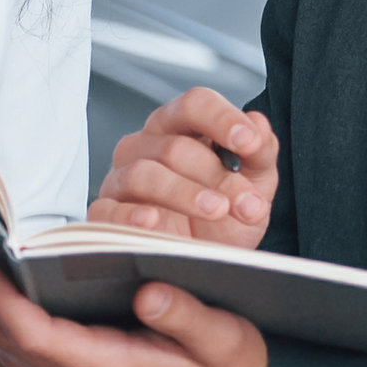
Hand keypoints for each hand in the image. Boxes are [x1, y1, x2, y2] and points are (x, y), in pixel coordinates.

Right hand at [90, 87, 277, 245]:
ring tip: (216, 211)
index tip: (248, 142)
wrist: (205, 261)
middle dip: (217, 176)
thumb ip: (260, 154)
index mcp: (181, 127)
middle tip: (247, 202)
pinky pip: (107, 209)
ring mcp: (122, 179)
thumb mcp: (254, 185)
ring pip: (143, 174)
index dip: (221, 119)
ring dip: (184, 194)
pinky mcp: (106, 213)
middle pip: (174, 147)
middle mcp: (146, 146)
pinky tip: (153, 222)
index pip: (195, 104)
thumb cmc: (224, 219)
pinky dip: (129, 215)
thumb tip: (259, 126)